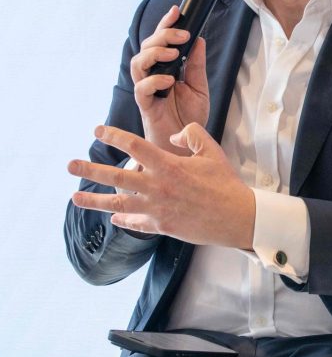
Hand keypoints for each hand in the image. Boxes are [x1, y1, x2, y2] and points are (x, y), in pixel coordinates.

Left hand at [69, 124, 253, 248]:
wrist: (237, 216)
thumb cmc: (226, 182)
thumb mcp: (212, 151)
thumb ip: (192, 135)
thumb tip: (174, 134)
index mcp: (169, 165)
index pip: (134, 146)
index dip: (113, 136)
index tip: (97, 131)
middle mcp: (157, 187)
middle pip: (116, 176)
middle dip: (90, 170)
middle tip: (69, 165)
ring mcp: (157, 209)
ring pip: (117, 204)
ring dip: (93, 201)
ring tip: (74, 197)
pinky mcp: (161, 226)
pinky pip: (136, 222)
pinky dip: (123, 220)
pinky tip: (113, 218)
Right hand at [129, 6, 209, 154]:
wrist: (186, 144)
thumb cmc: (189, 116)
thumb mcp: (199, 86)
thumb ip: (197, 64)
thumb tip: (199, 39)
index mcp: (165, 68)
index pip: (161, 41)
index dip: (165, 25)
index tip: (177, 11)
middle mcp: (153, 75)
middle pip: (146, 47)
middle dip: (162, 36)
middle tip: (181, 35)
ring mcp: (147, 90)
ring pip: (138, 64)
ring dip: (154, 54)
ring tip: (173, 53)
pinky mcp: (146, 106)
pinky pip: (142, 90)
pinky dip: (154, 81)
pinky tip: (169, 80)